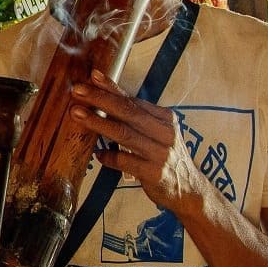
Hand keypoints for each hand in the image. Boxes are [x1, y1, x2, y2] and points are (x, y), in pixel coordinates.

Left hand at [69, 69, 209, 211]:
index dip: (112, 87)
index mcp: (165, 119)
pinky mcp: (154, 173)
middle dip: (100, 99)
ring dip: (98, 122)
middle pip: (127, 112)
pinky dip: (110, 157)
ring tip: (77, 114)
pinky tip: (98, 155)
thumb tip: (103, 104)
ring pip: (124, 134)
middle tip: (78, 91)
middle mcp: (164, 132)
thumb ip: (136, 121)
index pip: (133, 100)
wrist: (190, 190)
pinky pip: (125, 161)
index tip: (93, 75)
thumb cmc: (166, 158)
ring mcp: (160, 153)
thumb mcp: (158, 134)